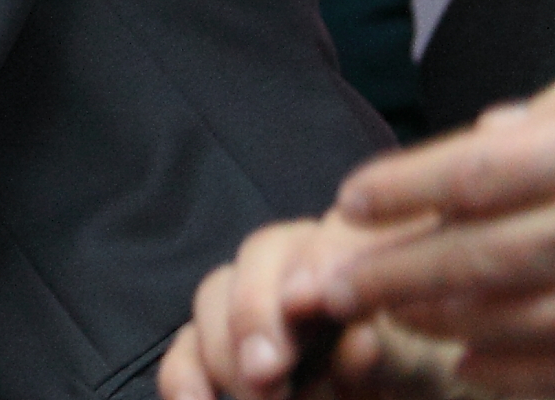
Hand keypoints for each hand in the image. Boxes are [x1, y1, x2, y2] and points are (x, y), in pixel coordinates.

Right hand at [158, 216, 436, 399]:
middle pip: (260, 254)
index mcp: (367, 248)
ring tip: (258, 393)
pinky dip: (184, 375)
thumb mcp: (431, 357)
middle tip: (267, 368)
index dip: (319, 261)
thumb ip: (394, 346)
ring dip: (228, 347)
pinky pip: (188, 349)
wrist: (421, 393)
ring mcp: (259, 301)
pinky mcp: (225, 347)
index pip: (337, 230)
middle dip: (256, 311)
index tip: (311, 303)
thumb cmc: (429, 371)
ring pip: (214, 296)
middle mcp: (305, 261)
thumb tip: (357, 339)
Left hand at [317, 91, 554, 387]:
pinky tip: (467, 368)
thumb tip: (488, 129)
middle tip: (328, 286)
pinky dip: (518, 373)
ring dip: (448, 323)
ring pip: (531, 318)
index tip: (347, 201)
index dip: (407, 187)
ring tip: (389, 315)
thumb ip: (554, 120)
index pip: (483, 172)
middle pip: (490, 255)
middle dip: (398, 273)